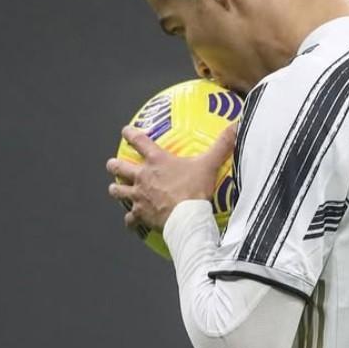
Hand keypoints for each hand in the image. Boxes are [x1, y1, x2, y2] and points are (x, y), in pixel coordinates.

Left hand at [106, 124, 236, 230]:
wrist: (187, 217)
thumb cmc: (195, 189)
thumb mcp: (209, 164)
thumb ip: (222, 145)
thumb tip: (237, 125)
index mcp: (157, 161)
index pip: (139, 142)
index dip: (131, 134)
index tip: (125, 131)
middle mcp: (143, 177)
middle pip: (120, 168)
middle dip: (114, 165)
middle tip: (112, 164)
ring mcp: (139, 196)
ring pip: (118, 191)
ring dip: (116, 190)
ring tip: (114, 189)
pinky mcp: (140, 214)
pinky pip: (130, 218)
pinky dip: (130, 220)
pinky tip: (131, 222)